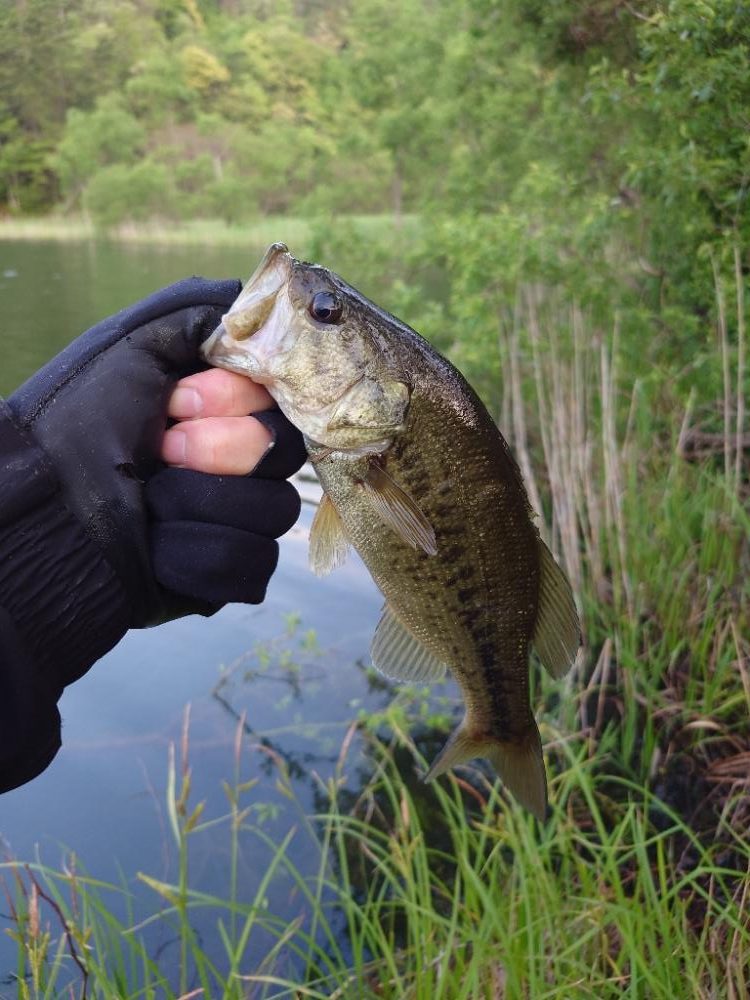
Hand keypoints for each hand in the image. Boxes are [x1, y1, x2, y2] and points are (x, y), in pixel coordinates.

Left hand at [8, 278, 305, 629]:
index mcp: (223, 414)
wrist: (44, 511)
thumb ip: (200, 314)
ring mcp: (237, 523)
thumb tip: (254, 303)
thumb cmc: (79, 424)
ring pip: (274, 511)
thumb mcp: (133, 345)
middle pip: (287, 457)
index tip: (180, 399)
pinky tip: (157, 545)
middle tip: (162, 445)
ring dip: (201, 501)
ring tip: (150, 500)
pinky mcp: (227, 575)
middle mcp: (238, 467)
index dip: (239, 401)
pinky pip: (250, 563)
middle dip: (222, 449)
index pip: (284, 403)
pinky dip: (196, 551)